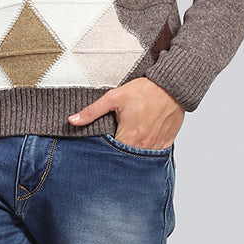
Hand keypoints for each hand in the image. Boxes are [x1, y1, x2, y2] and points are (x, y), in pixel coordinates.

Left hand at [68, 77, 184, 148]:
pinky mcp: (166, 143)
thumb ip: (92, 111)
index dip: (104, 150)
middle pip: (125, 158)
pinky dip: (147, 149)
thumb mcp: (114, 98)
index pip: (110, 154)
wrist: (172, 86)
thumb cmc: (144, 91)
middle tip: (115, 140)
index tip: (102, 144)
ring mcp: (156, 146)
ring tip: (129, 139)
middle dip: (118, 153)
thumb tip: (72, 121)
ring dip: (132, 152)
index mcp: (128, 137)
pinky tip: (143, 140)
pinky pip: (154, 153)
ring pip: (140, 158)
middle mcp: (143, 146)